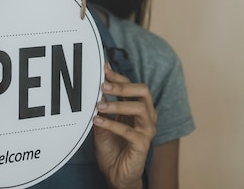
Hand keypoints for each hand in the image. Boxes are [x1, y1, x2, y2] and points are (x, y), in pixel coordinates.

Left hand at [93, 62, 156, 188]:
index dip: (118, 77)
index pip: (132, 86)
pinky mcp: (143, 145)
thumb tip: (96, 85)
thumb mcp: (102, 122)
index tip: (103, 69)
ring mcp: (147, 130)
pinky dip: (113, 125)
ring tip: (99, 105)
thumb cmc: (112, 147)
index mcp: (138, 108)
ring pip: (140, 109)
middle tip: (104, 85)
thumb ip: (102, 106)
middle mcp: (146, 116)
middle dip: (123, 86)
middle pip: (143, 92)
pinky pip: (130, 132)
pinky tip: (98, 122)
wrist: (116, 174)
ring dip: (118, 104)